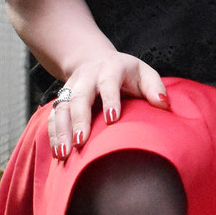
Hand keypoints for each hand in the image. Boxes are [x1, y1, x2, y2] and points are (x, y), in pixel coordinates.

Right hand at [47, 52, 169, 158]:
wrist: (94, 60)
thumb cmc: (126, 73)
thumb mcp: (144, 72)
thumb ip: (154, 87)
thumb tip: (162, 104)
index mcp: (110, 70)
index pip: (108, 84)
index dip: (109, 100)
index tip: (112, 120)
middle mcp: (87, 78)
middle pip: (79, 97)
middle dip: (78, 120)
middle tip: (81, 142)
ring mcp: (71, 89)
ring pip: (61, 108)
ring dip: (61, 131)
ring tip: (64, 154)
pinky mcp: (60, 100)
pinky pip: (53, 117)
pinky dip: (53, 136)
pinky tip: (57, 154)